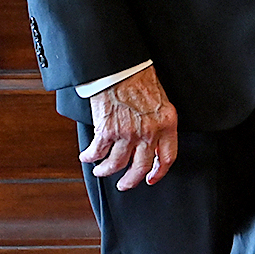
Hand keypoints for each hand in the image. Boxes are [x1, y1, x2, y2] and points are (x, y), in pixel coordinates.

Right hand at [79, 65, 178, 189]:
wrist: (122, 68)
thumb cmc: (141, 79)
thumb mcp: (161, 103)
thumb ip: (159, 124)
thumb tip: (153, 142)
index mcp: (166, 124)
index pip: (167, 156)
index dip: (159, 172)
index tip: (151, 178)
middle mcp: (149, 132)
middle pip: (140, 167)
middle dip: (131, 180)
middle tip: (124, 184)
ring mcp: (128, 133)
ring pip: (117, 164)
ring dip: (106, 171)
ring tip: (101, 171)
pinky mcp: (107, 130)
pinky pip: (97, 152)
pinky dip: (90, 157)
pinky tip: (87, 157)